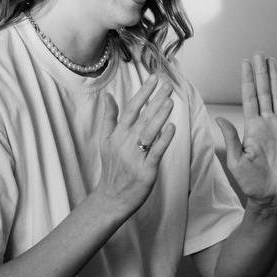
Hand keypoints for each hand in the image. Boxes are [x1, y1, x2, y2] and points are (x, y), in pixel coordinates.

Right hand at [96, 75, 175, 213]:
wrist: (111, 198)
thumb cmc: (112, 168)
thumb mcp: (105, 141)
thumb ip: (109, 118)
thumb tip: (108, 96)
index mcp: (117, 134)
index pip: (131, 109)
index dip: (143, 93)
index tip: (154, 78)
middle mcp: (126, 143)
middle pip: (142, 117)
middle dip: (155, 99)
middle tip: (168, 84)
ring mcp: (136, 157)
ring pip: (149, 132)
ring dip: (159, 116)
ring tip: (170, 101)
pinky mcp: (146, 171)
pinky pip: (155, 153)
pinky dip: (163, 140)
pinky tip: (171, 128)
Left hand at [217, 54, 276, 206]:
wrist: (273, 196)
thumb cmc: (252, 183)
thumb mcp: (237, 162)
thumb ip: (231, 139)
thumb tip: (219, 119)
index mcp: (252, 128)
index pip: (250, 98)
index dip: (248, 80)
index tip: (246, 63)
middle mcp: (266, 123)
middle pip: (264, 92)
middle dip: (262, 72)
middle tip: (259, 54)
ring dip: (274, 78)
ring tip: (271, 61)